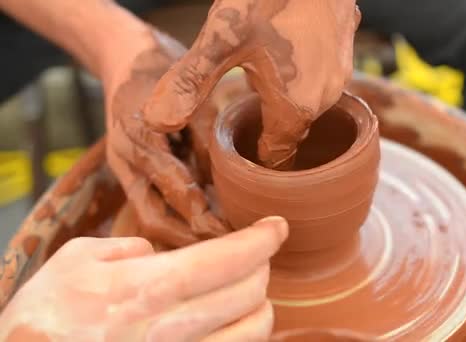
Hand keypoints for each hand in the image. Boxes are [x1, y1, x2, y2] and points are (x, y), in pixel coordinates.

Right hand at [0, 217, 287, 340]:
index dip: (262, 239)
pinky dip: (244, 338)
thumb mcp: (74, 262)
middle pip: (248, 292)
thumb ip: (125, 247)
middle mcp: (171, 329)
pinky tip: (233, 326)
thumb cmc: (42, 320)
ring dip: (259, 306)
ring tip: (248, 293)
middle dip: (261, 268)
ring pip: (253, 332)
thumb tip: (156, 250)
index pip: (226, 258)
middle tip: (255, 257)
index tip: (277, 226)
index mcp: (146, 288)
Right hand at [103, 27, 228, 246]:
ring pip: (150, 220)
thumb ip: (211, 143)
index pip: (177, 188)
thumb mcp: (196, 99)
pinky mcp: (128, 174)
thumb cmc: (167, 70)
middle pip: (155, 219)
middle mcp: (127, 160)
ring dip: (184, 240)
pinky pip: (149, 210)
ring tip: (221, 256)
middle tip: (233, 258)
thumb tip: (235, 189)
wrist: (126, 56)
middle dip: (194, 242)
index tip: (239, 234)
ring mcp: (123, 169)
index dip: (207, 216)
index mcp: (142, 136)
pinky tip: (202, 237)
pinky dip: (175, 227)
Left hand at [142, 0, 360, 168]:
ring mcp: (342, 71)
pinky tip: (283, 51)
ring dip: (285, 98)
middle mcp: (327, 97)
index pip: (277, 157)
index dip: (256, 159)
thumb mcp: (221, 40)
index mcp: (296, 107)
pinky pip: (322, 75)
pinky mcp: (347, 47)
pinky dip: (302, 73)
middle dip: (267, 128)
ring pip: (307, 101)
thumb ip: (190, 83)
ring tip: (258, 81)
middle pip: (292, 129)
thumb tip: (155, 122)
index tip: (239, 157)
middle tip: (240, 117)